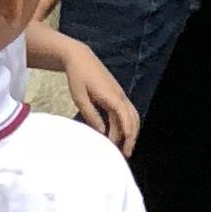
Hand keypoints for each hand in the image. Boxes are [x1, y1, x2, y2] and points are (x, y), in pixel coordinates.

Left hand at [49, 34, 139, 155]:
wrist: (80, 57)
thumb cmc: (77, 76)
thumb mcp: (79, 97)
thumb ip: (91, 115)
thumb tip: (102, 132)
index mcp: (112, 96)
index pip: (125, 117)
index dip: (126, 133)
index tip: (124, 146)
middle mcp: (120, 95)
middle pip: (133, 118)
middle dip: (131, 136)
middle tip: (125, 153)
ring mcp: (120, 94)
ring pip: (132, 115)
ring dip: (131, 131)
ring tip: (124, 146)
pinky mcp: (117, 94)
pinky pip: (126, 111)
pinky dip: (126, 124)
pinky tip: (119, 133)